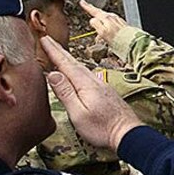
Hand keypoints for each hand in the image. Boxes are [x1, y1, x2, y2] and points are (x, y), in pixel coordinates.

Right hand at [40, 35, 137, 153]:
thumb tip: (53, 74)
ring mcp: (102, 87)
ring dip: (69, 60)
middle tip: (49, 40)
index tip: (44, 40)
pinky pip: (88, 76)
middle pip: (74, 63)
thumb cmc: (103, 128)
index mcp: (85, 84)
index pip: (65, 64)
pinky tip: (78, 73)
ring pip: (82, 68)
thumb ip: (65, 93)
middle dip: (60, 51)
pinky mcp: (107, 93)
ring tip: (60, 54)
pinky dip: (79, 70)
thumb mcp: (78, 113)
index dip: (54, 52)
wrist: (129, 135)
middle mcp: (95, 82)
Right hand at [78, 0, 125, 45]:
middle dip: (93, 9)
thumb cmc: (119, 40)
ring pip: (106, 16)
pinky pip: (112, 21)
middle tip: (87, 6)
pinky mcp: (123, 25)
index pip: (94, 11)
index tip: (82, 2)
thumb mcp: (103, 33)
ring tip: (96, 14)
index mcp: (106, 18)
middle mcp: (113, 17)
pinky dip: (107, 21)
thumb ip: (96, 24)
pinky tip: (107, 25)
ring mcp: (118, 21)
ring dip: (100, 16)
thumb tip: (92, 20)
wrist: (134, 44)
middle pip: (100, 12)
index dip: (87, 7)